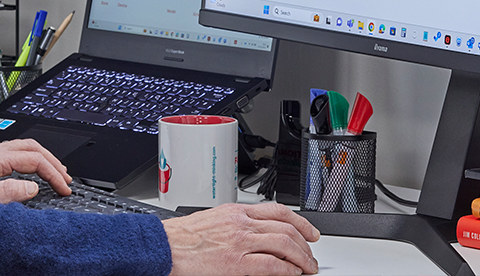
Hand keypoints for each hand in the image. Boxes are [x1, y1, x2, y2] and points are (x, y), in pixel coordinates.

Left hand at [0, 138, 71, 203]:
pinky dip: (28, 161)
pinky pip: (11, 154)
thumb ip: (7, 193)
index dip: (52, 172)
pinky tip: (29, 172)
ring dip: (41, 159)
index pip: (33, 159)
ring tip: (54, 174)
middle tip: (65, 178)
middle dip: (52, 161)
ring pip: (21, 147)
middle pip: (31, 146)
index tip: (63, 186)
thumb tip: (32, 188)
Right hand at [162, 203, 318, 275]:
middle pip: (286, 228)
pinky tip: (292, 274)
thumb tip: (260, 232)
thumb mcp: (216, 218)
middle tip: (312, 255)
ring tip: (307, 267)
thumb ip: (239, 222)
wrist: (167, 246)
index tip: (310, 232)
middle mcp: (242, 223)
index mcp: (237, 210)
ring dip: (301, 258)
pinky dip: (287, 270)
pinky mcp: (236, 264)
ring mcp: (240, 242)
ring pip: (284, 244)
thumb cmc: (185, 235)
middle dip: (305, 243)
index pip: (279, 211)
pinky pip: (271, 265)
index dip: (300, 222)